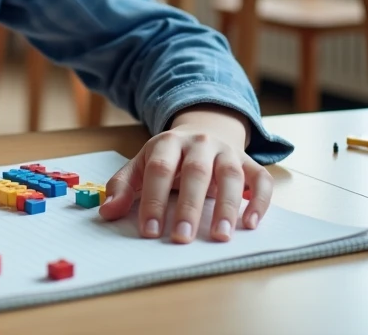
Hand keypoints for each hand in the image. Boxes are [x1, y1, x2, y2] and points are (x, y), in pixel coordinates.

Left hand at [99, 104, 271, 242]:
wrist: (203, 130)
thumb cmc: (168, 158)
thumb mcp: (141, 164)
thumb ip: (123, 187)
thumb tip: (107, 212)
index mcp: (168, 143)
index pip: (159, 170)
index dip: (153, 200)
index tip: (150, 231)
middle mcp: (199, 143)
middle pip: (195, 172)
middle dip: (188, 206)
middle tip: (182, 237)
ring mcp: (226, 152)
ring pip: (230, 175)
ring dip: (227, 206)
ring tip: (221, 236)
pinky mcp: (248, 163)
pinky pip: (261, 179)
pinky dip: (259, 200)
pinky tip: (251, 223)